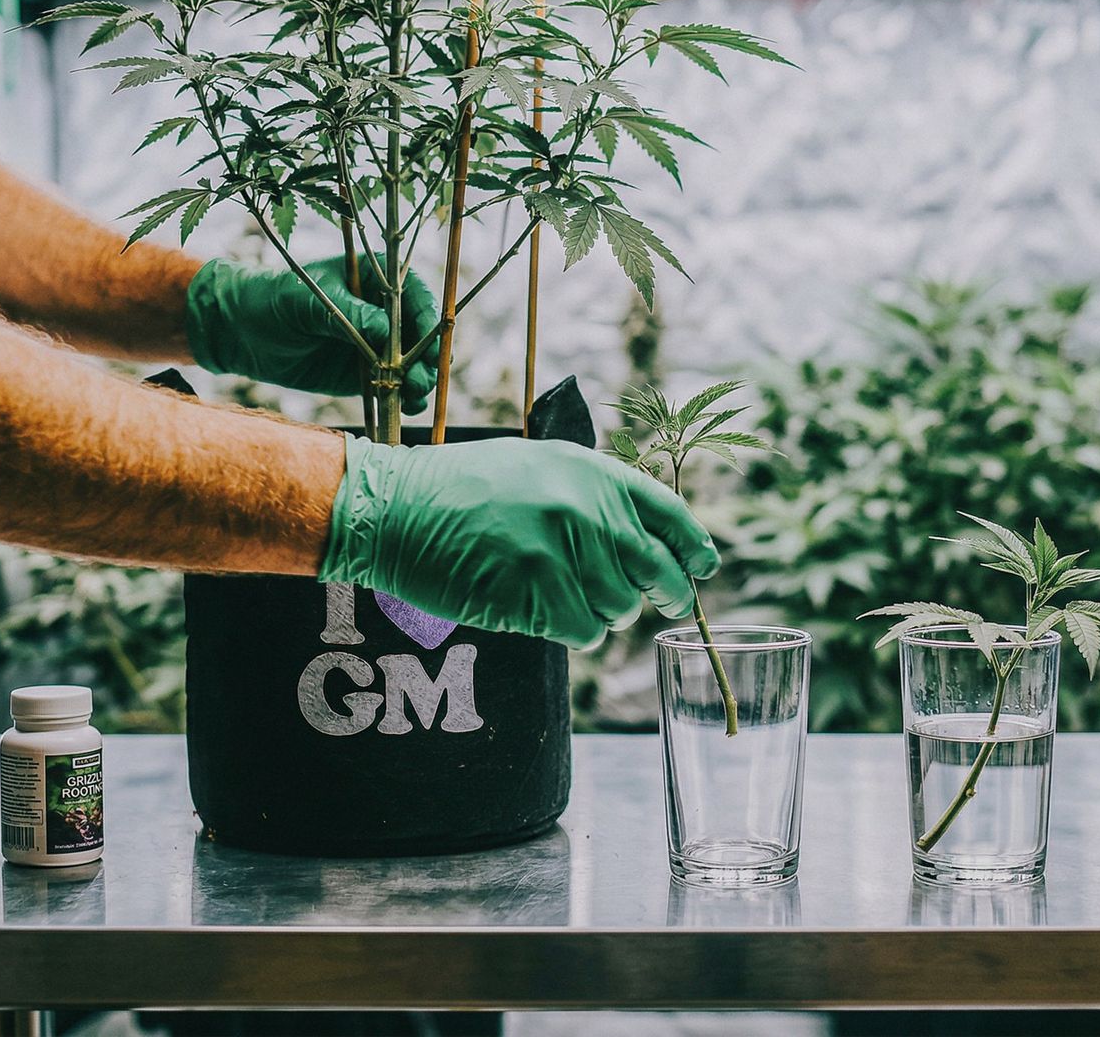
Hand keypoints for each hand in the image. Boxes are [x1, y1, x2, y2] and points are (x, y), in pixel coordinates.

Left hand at [184, 256, 439, 410]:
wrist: (244, 332)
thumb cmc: (276, 300)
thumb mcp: (310, 301)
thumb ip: (350, 315)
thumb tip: (388, 333)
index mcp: (376, 277)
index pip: (414, 294)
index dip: (426, 317)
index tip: (430, 342)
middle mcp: (384, 310)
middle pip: (421, 333)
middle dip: (427, 357)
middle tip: (421, 379)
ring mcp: (379, 343)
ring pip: (414, 363)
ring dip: (420, 380)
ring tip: (414, 396)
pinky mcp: (368, 373)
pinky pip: (395, 386)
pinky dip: (404, 398)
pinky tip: (406, 407)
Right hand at [320, 435, 721, 648]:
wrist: (395, 506)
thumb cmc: (461, 488)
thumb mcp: (538, 467)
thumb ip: (593, 497)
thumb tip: (644, 542)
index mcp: (592, 472)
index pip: (669, 514)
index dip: (694, 547)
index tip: (704, 567)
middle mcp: (586, 508)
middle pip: (657, 571)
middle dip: (669, 594)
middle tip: (663, 604)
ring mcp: (561, 551)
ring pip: (619, 609)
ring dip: (601, 612)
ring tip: (564, 594)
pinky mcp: (535, 591)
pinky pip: (583, 631)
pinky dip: (571, 630)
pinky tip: (541, 611)